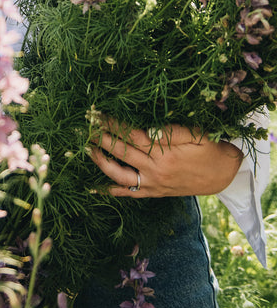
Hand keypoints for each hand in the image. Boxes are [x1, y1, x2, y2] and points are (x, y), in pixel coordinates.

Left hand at [88, 116, 243, 198]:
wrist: (224, 174)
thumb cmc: (209, 148)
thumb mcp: (195, 134)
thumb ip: (170, 130)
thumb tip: (146, 127)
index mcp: (165, 152)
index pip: (131, 136)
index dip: (112, 125)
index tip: (96, 115)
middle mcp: (156, 170)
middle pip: (121, 153)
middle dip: (100, 139)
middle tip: (83, 129)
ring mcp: (154, 183)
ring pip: (120, 175)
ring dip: (101, 163)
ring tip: (87, 150)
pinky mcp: (155, 192)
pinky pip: (131, 193)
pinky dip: (114, 190)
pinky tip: (97, 186)